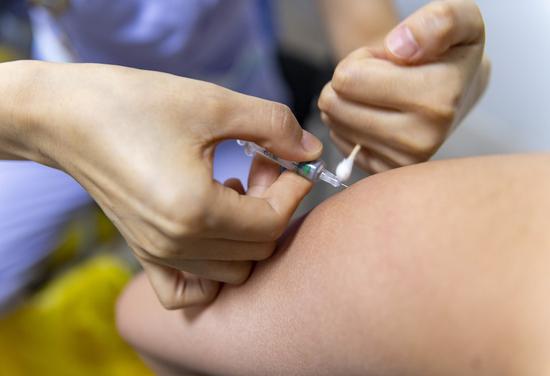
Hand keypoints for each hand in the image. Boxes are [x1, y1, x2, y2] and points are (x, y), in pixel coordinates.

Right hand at [21, 62, 321, 307]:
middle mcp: (177, 245)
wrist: (68, 118)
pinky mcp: (144, 254)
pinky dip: (213, 271)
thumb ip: (272, 126)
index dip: (295, 190)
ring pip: (234, 270)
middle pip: (258, 249)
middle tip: (263, 165)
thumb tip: (311, 150)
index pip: (272, 222)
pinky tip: (212, 229)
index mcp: (196, 211)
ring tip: (235, 188)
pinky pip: (189, 290)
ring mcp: (159, 256)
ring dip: (248, 233)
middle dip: (275, 206)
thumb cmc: (135, 104)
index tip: (294, 160)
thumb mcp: (213, 104)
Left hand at [318, 0, 490, 172]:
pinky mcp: (386, 170)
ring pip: (334, 122)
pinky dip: (348, 124)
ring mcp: (403, 161)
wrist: (457, 86)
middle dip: (350, 82)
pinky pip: (339, 142)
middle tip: (380, 77)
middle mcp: (422, 139)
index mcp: (438, 100)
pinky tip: (376, 115)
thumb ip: (437, 22)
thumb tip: (401, 48)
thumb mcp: (457, 19)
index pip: (349, 78)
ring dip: (349, 102)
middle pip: (336, 104)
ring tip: (381, 94)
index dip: (360, 60)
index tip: (387, 60)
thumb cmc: (449, 52)